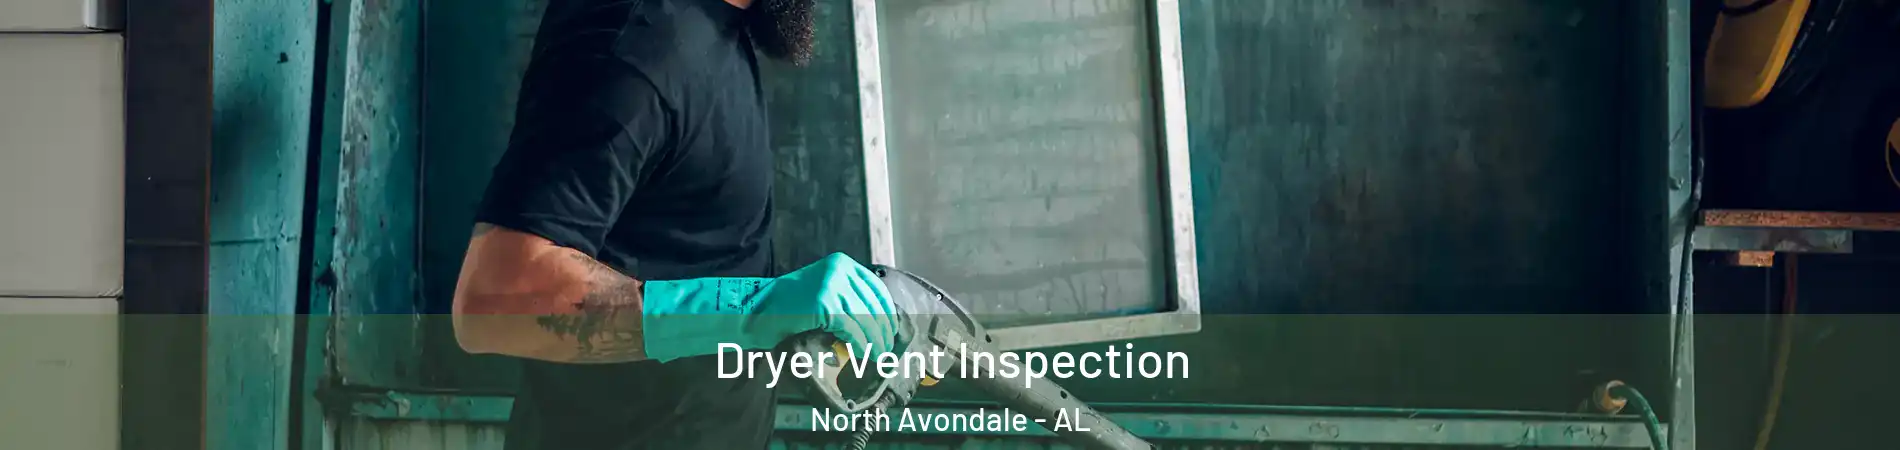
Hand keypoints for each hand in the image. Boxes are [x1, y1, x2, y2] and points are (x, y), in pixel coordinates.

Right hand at [750, 253, 899, 356]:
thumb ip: (846, 299)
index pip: (876, 290)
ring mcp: (831, 285)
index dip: (887, 314)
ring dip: (874, 342)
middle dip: (883, 331)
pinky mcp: (824, 303)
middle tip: (886, 350)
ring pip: (866, 320)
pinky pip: (852, 329)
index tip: (891, 331)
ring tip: (877, 357)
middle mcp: (839, 270)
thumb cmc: (786, 308)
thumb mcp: (821, 292)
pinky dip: (860, 345)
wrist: (754, 312)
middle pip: (874, 306)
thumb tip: (877, 322)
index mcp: (841, 264)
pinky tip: (862, 354)